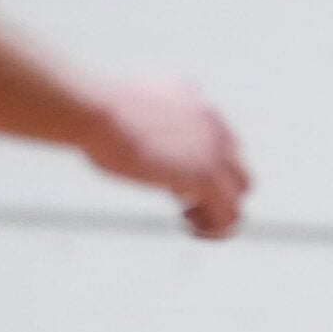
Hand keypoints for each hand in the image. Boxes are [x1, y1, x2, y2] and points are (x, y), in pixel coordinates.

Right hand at [83, 79, 247, 237]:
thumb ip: (147, 122)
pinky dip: (213, 228)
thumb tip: (146, 146)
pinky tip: (185, 226)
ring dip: (217, 209)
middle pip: (236, 165)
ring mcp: (215, 151)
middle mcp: (213, 123)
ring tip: (187, 219)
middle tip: (183, 200)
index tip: (172, 175)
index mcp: (196, 102)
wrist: (95, 111)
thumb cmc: (92, 112)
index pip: (219, 139)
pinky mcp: (207, 177)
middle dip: (216, 186)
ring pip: (240, 191)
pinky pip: (230, 216)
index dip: (200, 163)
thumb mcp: (127, 109)